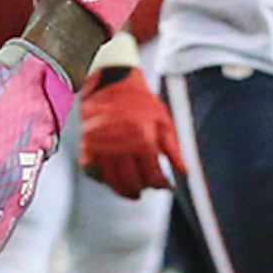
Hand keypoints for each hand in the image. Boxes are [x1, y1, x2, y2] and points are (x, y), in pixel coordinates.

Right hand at [76, 65, 176, 196]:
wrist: (114, 81)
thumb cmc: (141, 100)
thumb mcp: (164, 121)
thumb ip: (174, 150)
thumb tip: (184, 172)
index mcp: (143, 137)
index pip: (153, 174)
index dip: (161, 184)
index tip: (166, 186)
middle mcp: (122, 143)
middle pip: (132, 180)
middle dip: (142, 188)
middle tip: (147, 189)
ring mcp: (103, 144)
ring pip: (112, 179)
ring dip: (122, 189)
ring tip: (132, 191)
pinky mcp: (88, 143)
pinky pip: (93, 170)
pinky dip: (103, 178)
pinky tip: (113, 179)